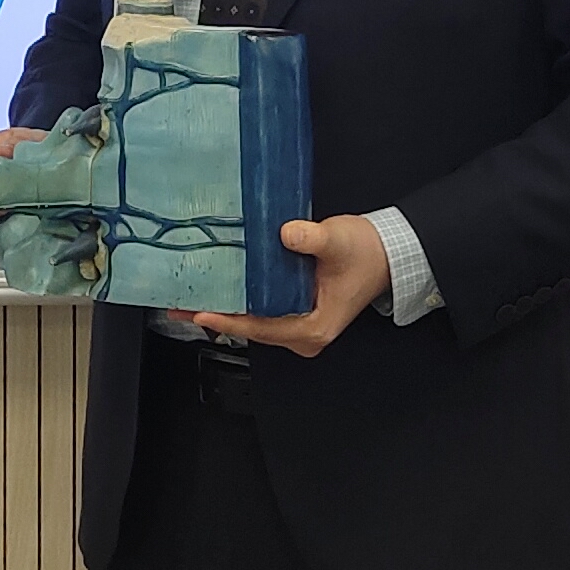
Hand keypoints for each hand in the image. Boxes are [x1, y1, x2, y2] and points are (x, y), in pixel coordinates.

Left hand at [172, 215, 389, 354]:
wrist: (388, 252)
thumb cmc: (367, 252)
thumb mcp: (338, 241)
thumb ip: (312, 239)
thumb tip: (286, 234)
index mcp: (313, 328)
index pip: (262, 327)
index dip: (230, 319)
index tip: (202, 311)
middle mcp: (304, 334)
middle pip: (253, 329)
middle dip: (218, 315)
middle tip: (181, 303)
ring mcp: (299, 325)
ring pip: (255, 322)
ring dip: (226, 309)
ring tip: (191, 296)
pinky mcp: (296, 312)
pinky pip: (262, 312)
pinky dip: (241, 302)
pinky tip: (220, 289)